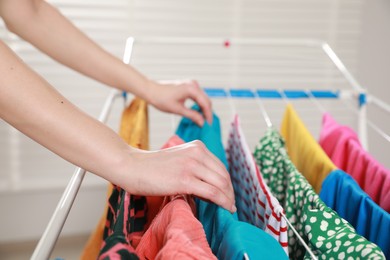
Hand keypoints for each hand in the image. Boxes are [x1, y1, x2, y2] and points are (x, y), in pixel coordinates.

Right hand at [117, 140, 235, 212]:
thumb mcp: (178, 159)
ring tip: (229, 208)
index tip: (228, 193)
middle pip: (224, 175)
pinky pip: (212, 192)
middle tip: (230, 204)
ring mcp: (191, 165)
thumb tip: (210, 188)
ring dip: (228, 198)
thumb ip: (194, 167)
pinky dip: (223, 202)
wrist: (131, 166)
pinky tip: (226, 208)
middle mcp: (197, 153)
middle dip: (230, 191)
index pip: (220, 166)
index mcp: (197, 147)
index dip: (227, 182)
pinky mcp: (185, 180)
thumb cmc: (151, 166)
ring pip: (221, 184)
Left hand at [147, 79, 212, 125]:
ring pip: (203, 99)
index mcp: (191, 88)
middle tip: (206, 125)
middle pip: (206, 100)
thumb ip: (191, 116)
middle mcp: (193, 84)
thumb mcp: (177, 109)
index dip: (208, 115)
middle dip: (207, 113)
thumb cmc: (161, 98)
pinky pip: (198, 97)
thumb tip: (202, 122)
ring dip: (203, 109)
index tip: (208, 125)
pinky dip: (199, 105)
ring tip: (202, 120)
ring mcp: (191, 84)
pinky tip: (198, 113)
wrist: (151, 91)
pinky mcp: (188, 87)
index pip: (205, 103)